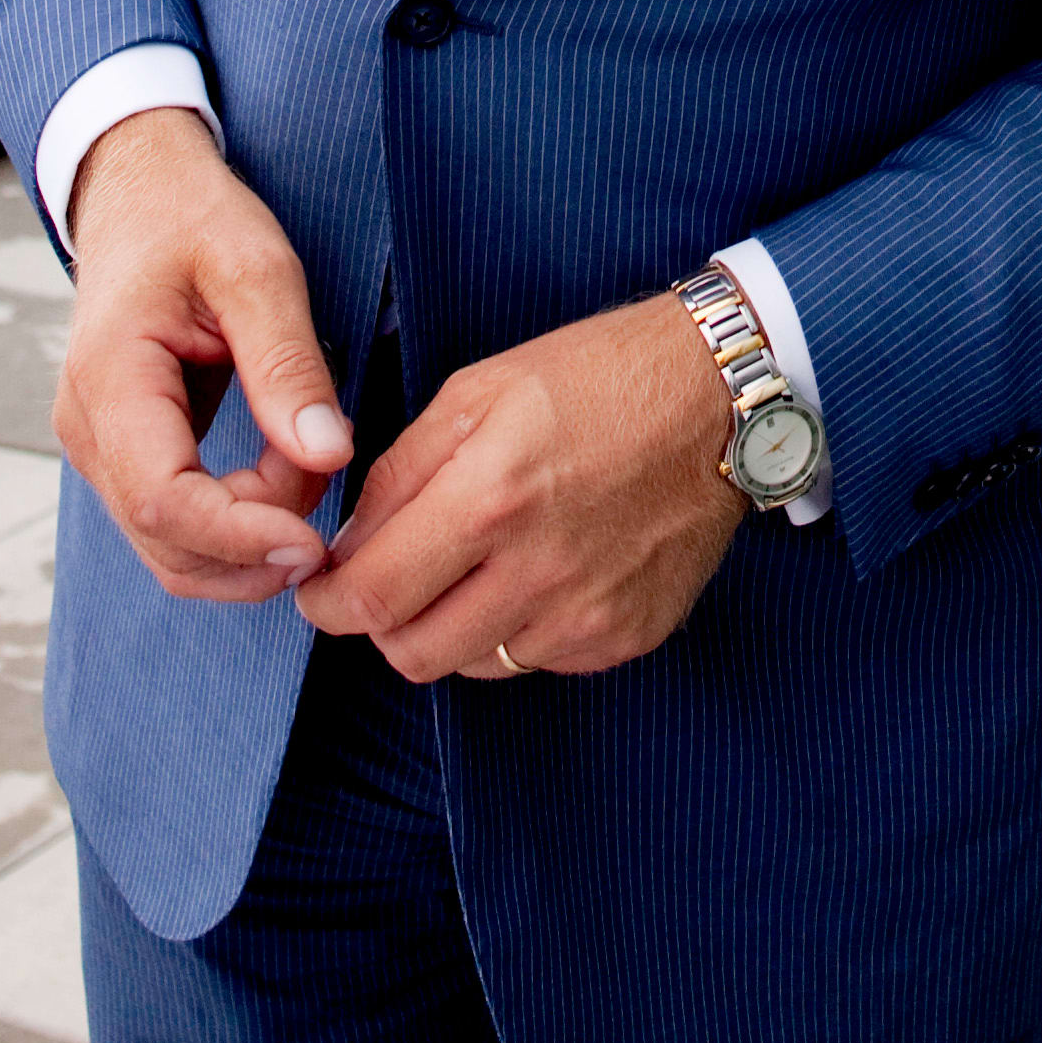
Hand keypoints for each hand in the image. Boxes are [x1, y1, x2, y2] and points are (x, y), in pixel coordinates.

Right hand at [51, 109, 354, 602]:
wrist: (140, 195)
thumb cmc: (193, 218)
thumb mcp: (258, 271)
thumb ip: (288, 364)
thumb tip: (329, 454)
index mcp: (110, 379)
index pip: (164, 501)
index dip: (241, 537)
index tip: (314, 541)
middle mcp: (88, 429)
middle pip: (168, 543)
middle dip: (258, 542)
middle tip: (328, 481)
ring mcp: (100, 448)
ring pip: (171, 549)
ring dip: (250, 539)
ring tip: (308, 464)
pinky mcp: (123, 454)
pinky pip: (176, 524)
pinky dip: (235, 523)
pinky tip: (281, 475)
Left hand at [291, 295, 744, 682]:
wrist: (720, 397)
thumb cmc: (596, 377)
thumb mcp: (477, 391)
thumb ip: (400, 474)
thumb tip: (349, 548)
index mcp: (489, 499)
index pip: (373, 596)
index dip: (328, 604)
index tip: (321, 592)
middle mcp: (538, 571)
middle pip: (413, 654)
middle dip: (384, 623)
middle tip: (392, 581)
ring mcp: (587, 614)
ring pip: (474, 665)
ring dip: (453, 626)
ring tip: (477, 564)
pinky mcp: (626, 636)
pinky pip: (540, 660)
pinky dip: (520, 628)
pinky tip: (540, 569)